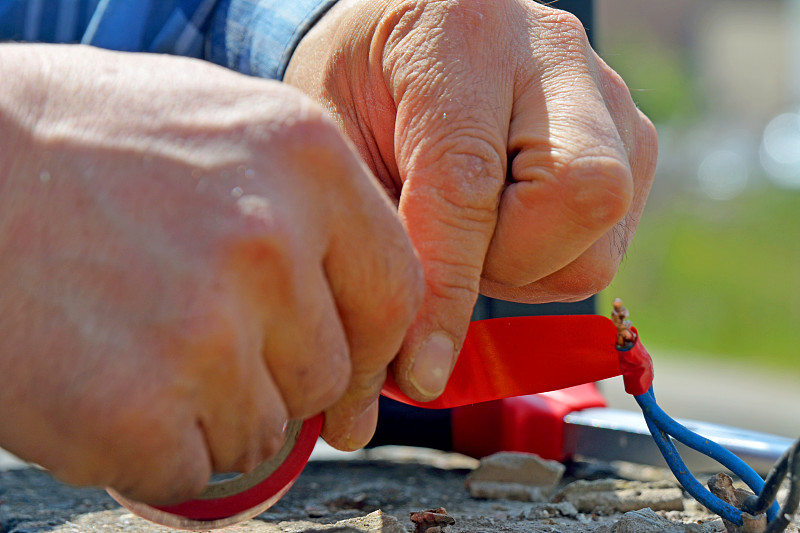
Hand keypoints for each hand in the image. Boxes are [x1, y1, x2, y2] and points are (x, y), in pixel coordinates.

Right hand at [0, 44, 421, 502]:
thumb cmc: (82, 146)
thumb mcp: (219, 126)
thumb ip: (308, 208)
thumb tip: (357, 308)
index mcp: (305, 160)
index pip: (395, 291)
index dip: (372, 345)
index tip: (347, 369)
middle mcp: (269, 240)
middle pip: (329, 372)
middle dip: (277, 378)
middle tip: (202, 341)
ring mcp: (205, 327)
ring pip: (266, 431)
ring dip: (213, 414)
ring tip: (142, 346)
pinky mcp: (135, 408)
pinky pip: (193, 472)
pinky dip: (155, 451)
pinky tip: (109, 384)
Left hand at [285, 0, 657, 400]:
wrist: (407, 27)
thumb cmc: (360, 84)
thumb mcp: (338, 139)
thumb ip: (375, 233)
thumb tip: (407, 368)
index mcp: (460, 42)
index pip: (468, 189)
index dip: (445, 293)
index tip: (419, 370)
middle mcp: (552, 56)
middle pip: (582, 201)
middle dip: (510, 264)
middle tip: (454, 251)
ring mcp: (608, 96)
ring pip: (602, 238)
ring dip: (528, 267)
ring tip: (474, 232)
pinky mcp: (633, 136)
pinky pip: (611, 239)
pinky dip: (553, 257)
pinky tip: (508, 223)